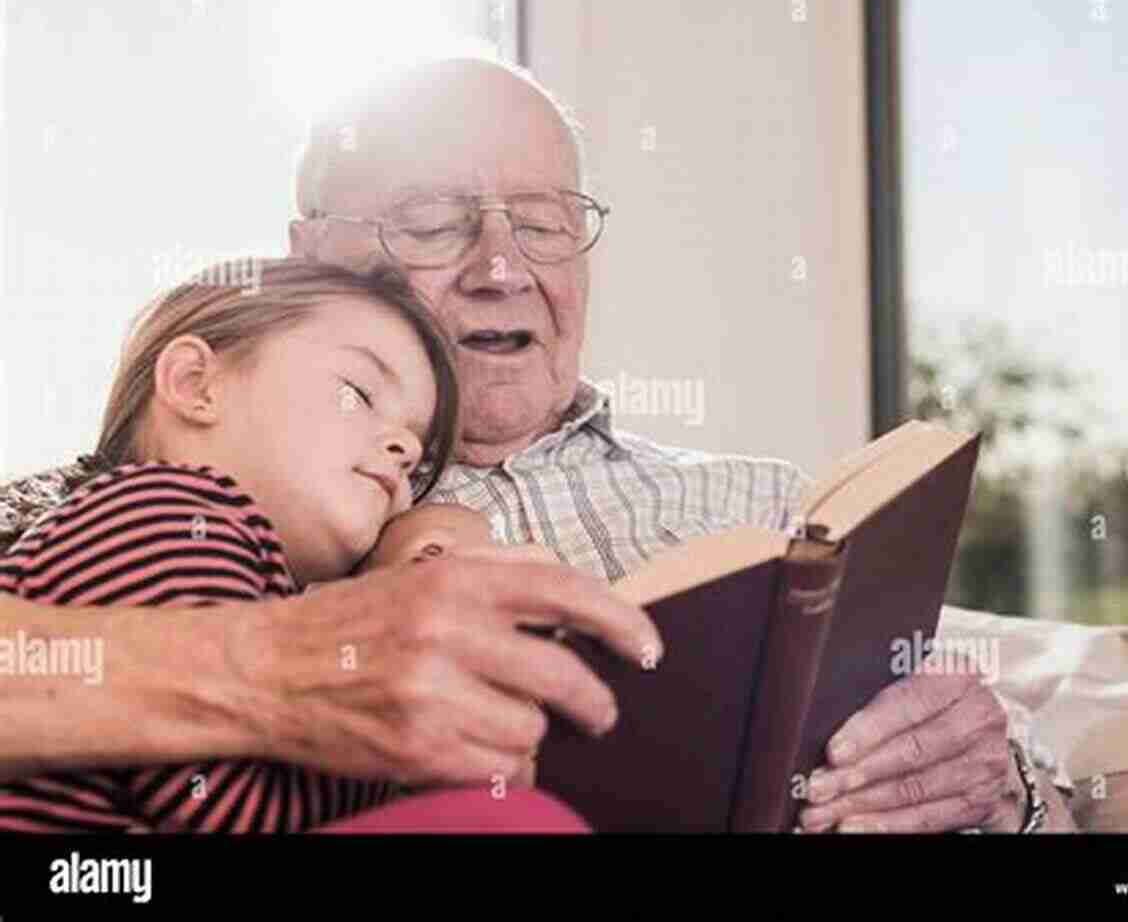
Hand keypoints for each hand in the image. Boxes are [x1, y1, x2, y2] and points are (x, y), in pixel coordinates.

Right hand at [225, 547, 661, 788]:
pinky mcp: (416, 749)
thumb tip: (573, 590)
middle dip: (594, 703)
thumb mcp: (423, 573)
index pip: (564, 592)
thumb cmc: (353, 621)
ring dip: (527, 733)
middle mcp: (446, 631)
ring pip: (532, 730)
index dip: (620, 622)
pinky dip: (500, 766)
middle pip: (561, 677)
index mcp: (455, 578)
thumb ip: (499, 571)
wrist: (267, 670)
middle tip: (600, 713)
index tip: (647, 648)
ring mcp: (431, 694)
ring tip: (492, 720)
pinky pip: (498, 770)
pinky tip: (473, 748)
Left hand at [796, 670, 1024, 832]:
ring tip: (824, 813)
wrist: (982, 735)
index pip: (908, 703)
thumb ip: (881, 692)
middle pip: (911, 751)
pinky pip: (928, 818)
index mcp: (958, 677)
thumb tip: (821, 721)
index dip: (868, 730)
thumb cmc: (933, 704)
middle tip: (818, 788)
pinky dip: (886, 825)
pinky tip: (854, 826)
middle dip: (856, 774)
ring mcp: (985, 762)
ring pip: (914, 789)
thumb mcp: (915, 682)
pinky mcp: (982, 800)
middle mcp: (978, 718)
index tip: (833, 751)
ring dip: (862, 805)